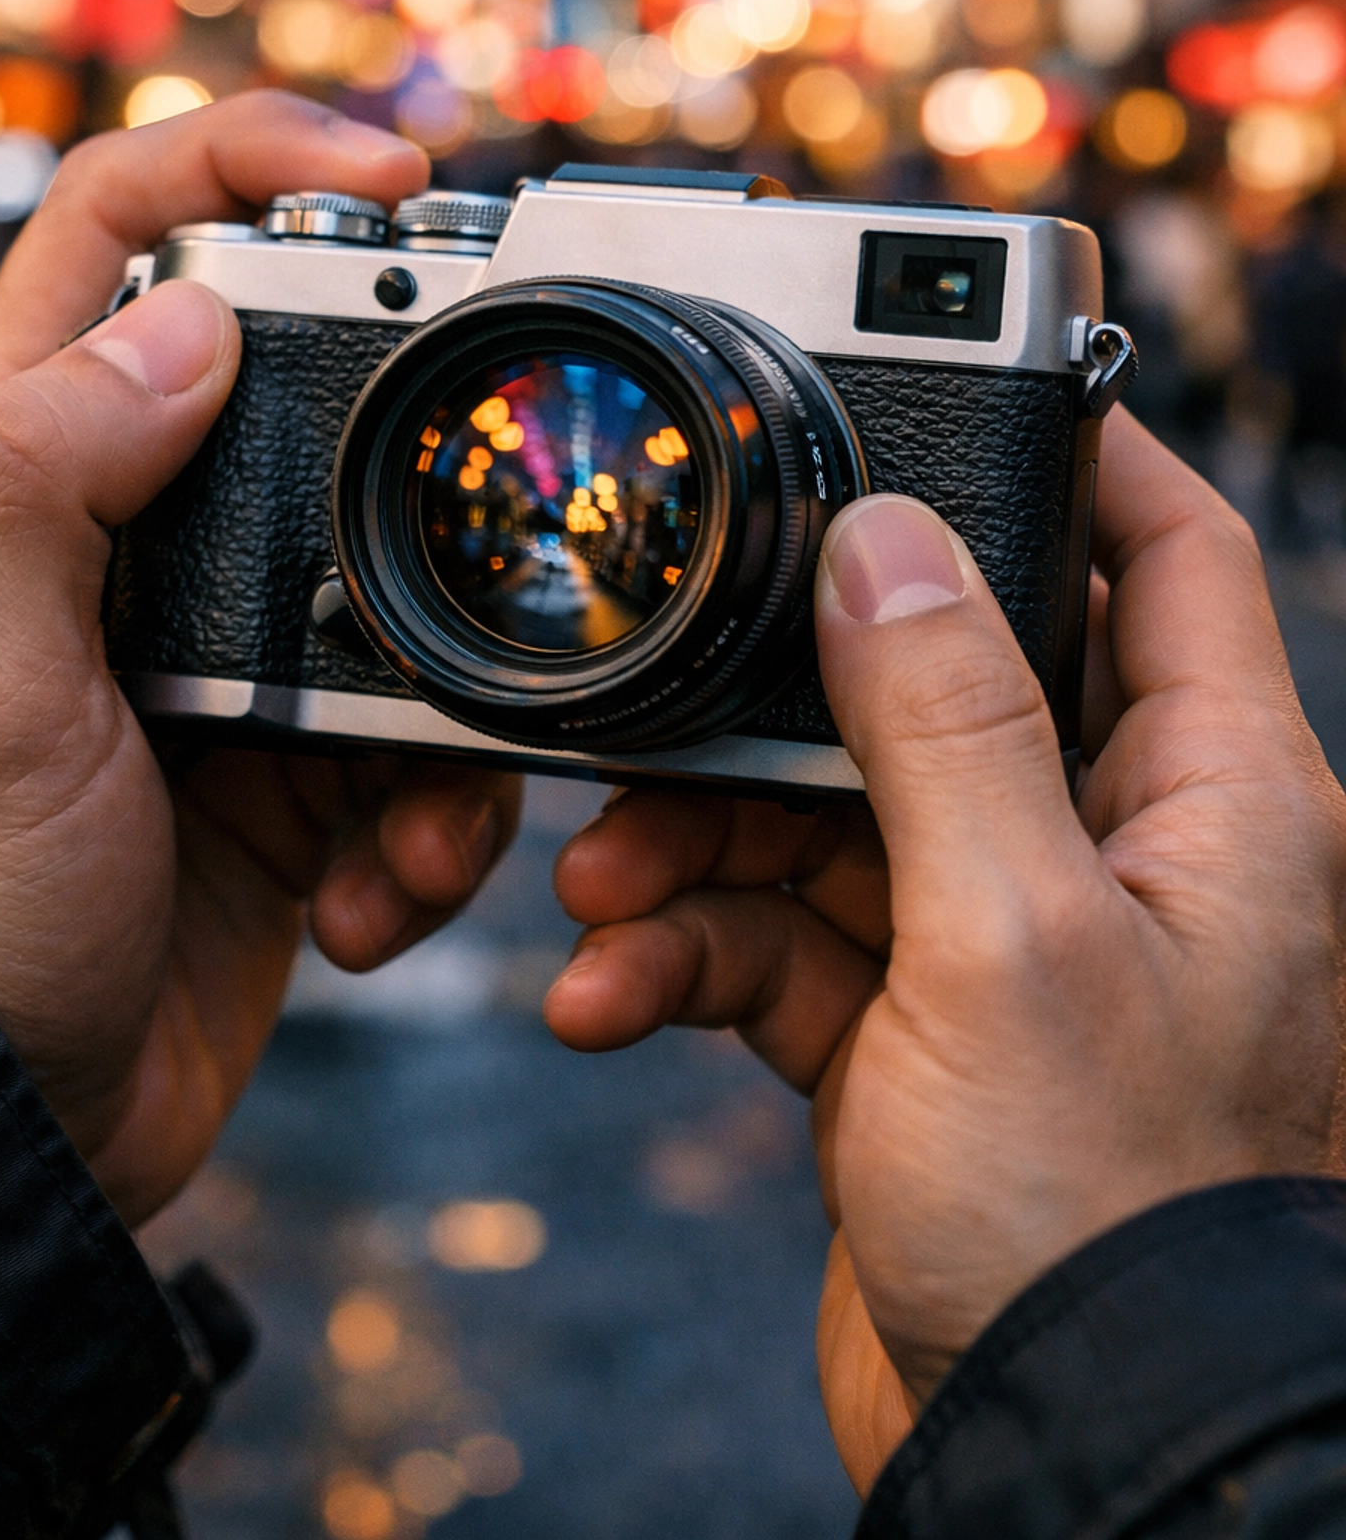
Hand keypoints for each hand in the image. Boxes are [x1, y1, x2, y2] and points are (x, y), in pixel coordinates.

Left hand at [0, 93, 520, 1226]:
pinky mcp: (292, 762)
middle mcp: (126, 529)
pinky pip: (422, 734)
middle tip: (492, 487)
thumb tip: (195, 323)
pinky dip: (432, 816)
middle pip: (311, 382)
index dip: (256, 155)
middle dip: (414, 440)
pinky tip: (373, 894)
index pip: (127, 228)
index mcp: (17, 462)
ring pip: (399, 570)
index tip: (399, 172)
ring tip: (399, 815)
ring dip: (444, 692)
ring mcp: (221, 647)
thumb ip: (47, 474)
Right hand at [545, 412, 1345, 1487]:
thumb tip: (884, 537)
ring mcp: (1008, 943)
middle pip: (944, 682)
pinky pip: (783, 945)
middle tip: (670, 696)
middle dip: (790, 692)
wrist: (1074, 1464)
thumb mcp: (1015, 937)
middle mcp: (1117, 849)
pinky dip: (689, 954)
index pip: (1166, 555)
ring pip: (833, 816)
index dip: (1075, 453)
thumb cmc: (1109, 1219)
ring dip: (702, 843)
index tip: (947, 383)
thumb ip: (947, 721)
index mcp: (1211, 795)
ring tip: (603, 887)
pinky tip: (607, 993)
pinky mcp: (912, 1036)